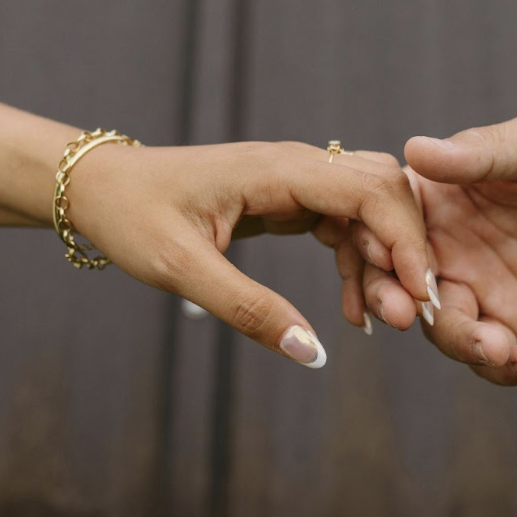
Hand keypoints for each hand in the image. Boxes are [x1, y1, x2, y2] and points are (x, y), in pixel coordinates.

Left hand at [64, 140, 432, 367]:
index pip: (369, 190)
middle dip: (404, 251)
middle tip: (404, 316)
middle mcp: (295, 165)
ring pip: (368, 210)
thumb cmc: (133, 217)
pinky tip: (352, 308)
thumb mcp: (181, 269)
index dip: (404, 240)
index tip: (416, 296)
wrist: (100, 190)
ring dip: (382, 261)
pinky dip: (357, 262)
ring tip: (380, 321)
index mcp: (276, 169)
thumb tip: (310, 351)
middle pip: (383, 192)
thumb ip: (247, 309)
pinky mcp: (287, 200)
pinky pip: (342, 225)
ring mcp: (294, 180)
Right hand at [342, 115, 516, 384]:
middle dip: (395, 303)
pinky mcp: (511, 319)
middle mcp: (441, 245)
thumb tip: (414, 148)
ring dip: (459, 341)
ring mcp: (474, 286)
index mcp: (432, 196)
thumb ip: (476, 156)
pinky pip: (490, 353)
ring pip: (440, 326)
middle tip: (410, 317)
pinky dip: (500, 368)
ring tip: (498, 346)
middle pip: (396, 283)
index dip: (376, 243)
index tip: (386, 259)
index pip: (384, 222)